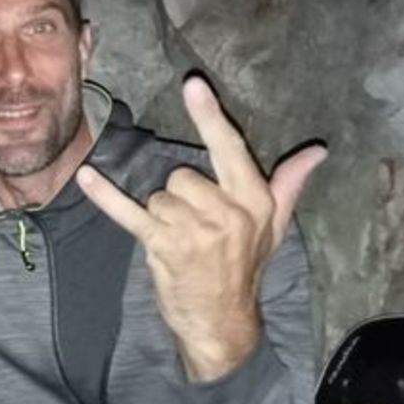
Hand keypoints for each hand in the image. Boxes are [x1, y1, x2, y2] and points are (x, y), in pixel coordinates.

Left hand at [76, 76, 325, 381]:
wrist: (221, 318)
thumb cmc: (245, 267)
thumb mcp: (274, 226)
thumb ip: (288, 183)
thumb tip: (317, 151)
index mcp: (253, 199)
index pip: (229, 147)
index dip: (209, 116)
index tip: (192, 85)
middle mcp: (225, 211)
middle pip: (182, 174)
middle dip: (181, 195)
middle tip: (194, 225)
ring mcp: (192, 229)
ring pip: (159, 195)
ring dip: (161, 213)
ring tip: (178, 239)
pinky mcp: (162, 244)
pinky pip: (127, 210)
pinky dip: (105, 195)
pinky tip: (86, 176)